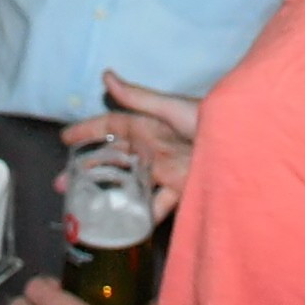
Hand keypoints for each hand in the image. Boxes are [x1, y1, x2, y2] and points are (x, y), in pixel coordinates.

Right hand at [59, 72, 198, 220]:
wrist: (244, 146)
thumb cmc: (209, 120)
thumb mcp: (171, 108)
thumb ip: (138, 97)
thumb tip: (106, 76)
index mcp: (147, 125)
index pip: (109, 127)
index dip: (87, 132)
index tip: (64, 141)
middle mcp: (151, 148)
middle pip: (113, 160)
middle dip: (87, 171)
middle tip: (61, 185)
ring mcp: (164, 170)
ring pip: (128, 185)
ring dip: (108, 197)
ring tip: (86, 211)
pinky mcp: (180, 190)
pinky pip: (156, 205)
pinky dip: (142, 216)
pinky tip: (126, 228)